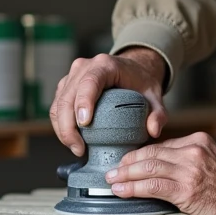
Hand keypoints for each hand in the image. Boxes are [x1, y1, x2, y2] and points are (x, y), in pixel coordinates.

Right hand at [50, 47, 168, 155]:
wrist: (133, 69)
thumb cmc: (141, 81)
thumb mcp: (155, 96)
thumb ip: (158, 113)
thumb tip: (153, 130)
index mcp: (106, 65)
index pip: (89, 82)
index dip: (83, 103)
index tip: (85, 124)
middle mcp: (84, 67)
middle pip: (67, 96)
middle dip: (68, 126)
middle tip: (79, 149)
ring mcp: (72, 75)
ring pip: (58, 103)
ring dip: (62, 129)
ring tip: (76, 148)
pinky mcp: (66, 86)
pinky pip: (57, 106)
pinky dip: (61, 125)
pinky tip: (72, 140)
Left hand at [106, 132, 215, 214]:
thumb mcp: (215, 162)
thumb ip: (192, 161)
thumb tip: (166, 169)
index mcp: (198, 141)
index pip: (161, 146)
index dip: (140, 155)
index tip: (128, 162)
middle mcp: (192, 151)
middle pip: (150, 154)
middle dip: (128, 162)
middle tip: (113, 170)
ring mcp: (189, 170)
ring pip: (147, 168)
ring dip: (125, 175)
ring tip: (112, 181)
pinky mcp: (185, 190)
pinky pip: (152, 186)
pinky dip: (133, 188)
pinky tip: (122, 191)